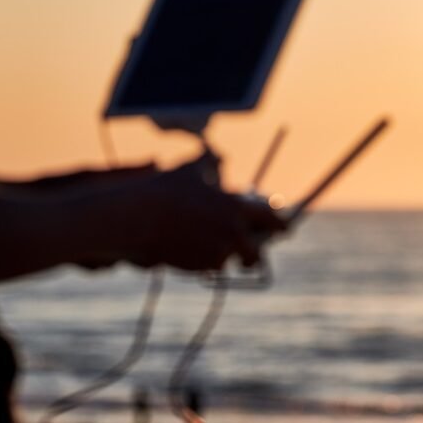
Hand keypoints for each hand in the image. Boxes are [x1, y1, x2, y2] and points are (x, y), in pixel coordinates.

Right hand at [113, 152, 286, 270]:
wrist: (136, 219)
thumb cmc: (162, 191)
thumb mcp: (189, 171)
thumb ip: (208, 163)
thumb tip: (216, 154)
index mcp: (235, 206)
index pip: (272, 221)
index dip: (280, 227)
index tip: (285, 231)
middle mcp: (233, 231)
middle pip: (258, 252)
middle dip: (254, 254)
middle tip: (250, 256)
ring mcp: (219, 251)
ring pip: (231, 261)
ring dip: (224, 257)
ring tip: (206, 246)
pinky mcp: (202, 266)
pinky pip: (210, 267)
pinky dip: (204, 262)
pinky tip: (187, 250)